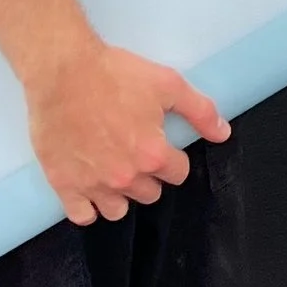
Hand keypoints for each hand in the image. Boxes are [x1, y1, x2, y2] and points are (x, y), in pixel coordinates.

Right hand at [24, 39, 230, 225]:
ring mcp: (93, 185)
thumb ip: (200, 111)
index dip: (173, 157)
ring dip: (120, 194)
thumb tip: (223, 133)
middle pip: (149, 193)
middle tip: (135, 151)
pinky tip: (90, 186)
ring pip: (117, 210)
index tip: (161, 143)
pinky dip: (89, 206)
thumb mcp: (168, 84)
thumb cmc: (115, 74)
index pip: (178, 173)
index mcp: (153, 155)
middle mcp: (125, 177)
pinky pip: (83, 216)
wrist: (64, 71)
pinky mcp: (64, 185)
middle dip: (148, 176)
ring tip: (114, 169)